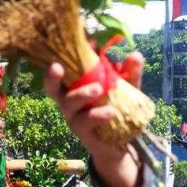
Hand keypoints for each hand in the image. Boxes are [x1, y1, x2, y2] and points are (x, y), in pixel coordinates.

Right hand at [43, 52, 143, 186]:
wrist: (120, 144)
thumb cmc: (116, 109)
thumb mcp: (126, 89)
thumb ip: (130, 73)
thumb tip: (135, 54)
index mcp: (74, 85)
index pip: (64, 67)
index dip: (67, 54)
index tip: (85, 42)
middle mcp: (68, 100)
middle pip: (51, 87)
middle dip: (51, 76)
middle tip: (57, 66)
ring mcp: (73, 117)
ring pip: (68, 103)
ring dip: (81, 94)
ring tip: (99, 89)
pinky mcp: (82, 133)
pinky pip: (85, 122)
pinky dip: (97, 116)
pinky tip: (110, 112)